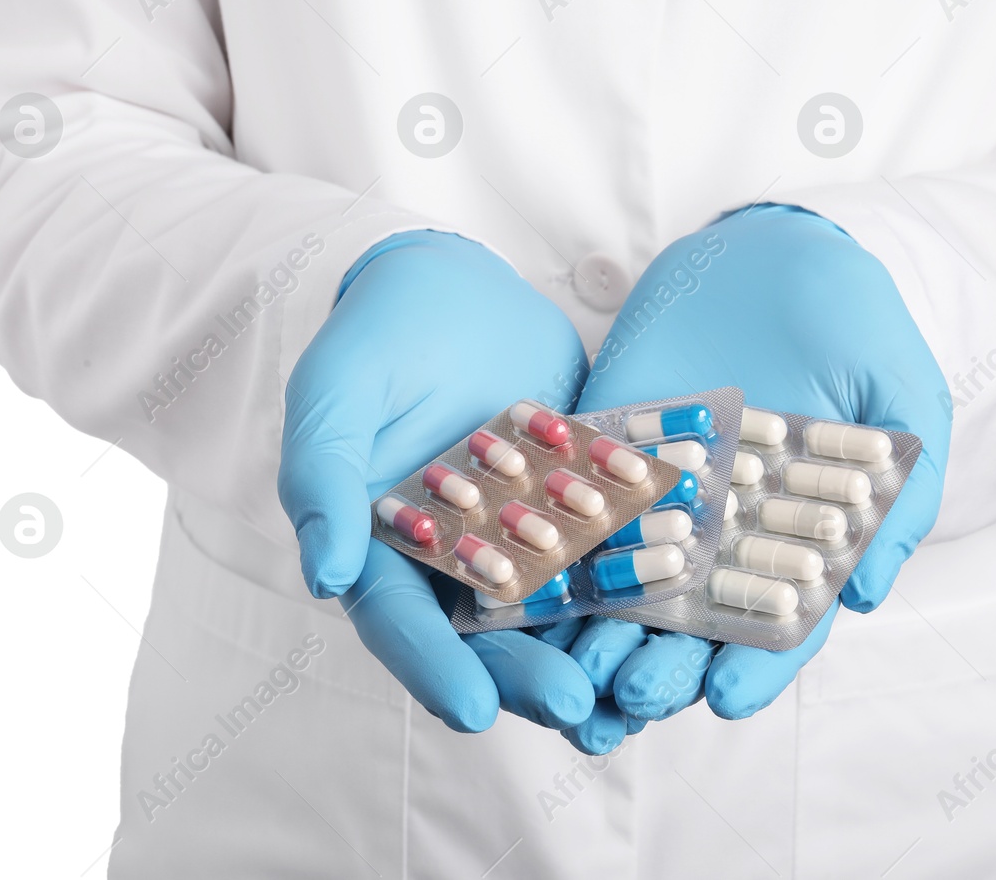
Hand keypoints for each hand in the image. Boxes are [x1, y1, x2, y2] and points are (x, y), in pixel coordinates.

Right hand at [279, 230, 594, 732]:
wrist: (456, 284)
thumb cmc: (377, 337)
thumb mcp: (335, 394)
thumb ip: (321, 479)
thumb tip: (325, 578)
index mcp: (381, 549)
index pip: (403, 625)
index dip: (434, 670)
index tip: (472, 711)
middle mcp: (453, 556)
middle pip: (488, 632)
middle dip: (527, 675)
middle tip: (575, 708)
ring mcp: (520, 533)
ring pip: (554, 607)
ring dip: (588, 649)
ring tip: (632, 688)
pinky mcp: (576, 502)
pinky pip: (606, 545)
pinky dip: (635, 573)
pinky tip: (674, 598)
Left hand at [559, 205, 949, 750]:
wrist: (782, 246)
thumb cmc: (858, 324)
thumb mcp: (905, 402)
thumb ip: (904, 499)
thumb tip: (868, 596)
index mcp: (796, 536)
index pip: (775, 624)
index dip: (753, 665)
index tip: (725, 696)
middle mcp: (723, 531)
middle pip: (688, 622)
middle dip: (660, 666)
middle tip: (634, 696)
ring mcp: (660, 492)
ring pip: (621, 584)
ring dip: (594, 634)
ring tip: (571, 672)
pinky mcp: (606, 447)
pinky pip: (574, 506)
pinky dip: (549, 550)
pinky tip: (524, 589)